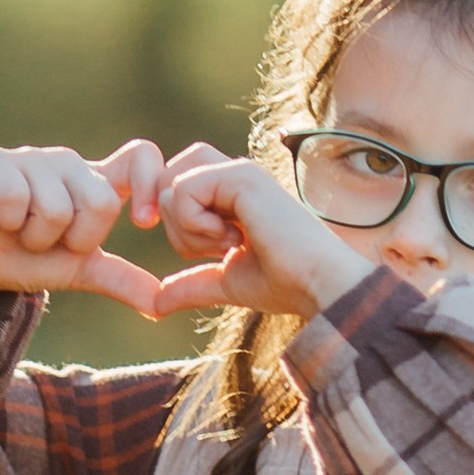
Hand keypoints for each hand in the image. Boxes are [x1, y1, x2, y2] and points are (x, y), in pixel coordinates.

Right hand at [0, 141, 171, 320]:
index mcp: (95, 183)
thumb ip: (120, 279)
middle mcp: (68, 163)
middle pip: (100, 200)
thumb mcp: (78, 272)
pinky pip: (17, 197)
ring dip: (36, 237)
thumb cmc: (26, 259)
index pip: (140, 157)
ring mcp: (31, 158)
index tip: (143, 222)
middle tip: (50, 241)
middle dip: (75, 239)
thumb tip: (162, 303)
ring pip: (56, 207)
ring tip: (20, 232)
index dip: (149, 185)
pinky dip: (7, 222)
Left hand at [148, 146, 373, 323]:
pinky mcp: (241, 175)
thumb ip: (192, 285)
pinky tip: (233, 239)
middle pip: (168, 178)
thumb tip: (155, 303)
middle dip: (173, 223)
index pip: (178, 185)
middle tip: (214, 248)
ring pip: (171, 184)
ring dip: (187, 226)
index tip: (198, 252)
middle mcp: (234, 175)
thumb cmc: (285, 284)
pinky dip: (195, 224)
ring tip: (228, 244)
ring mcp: (239, 171)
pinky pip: (184, 190)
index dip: (173, 218)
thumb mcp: (227, 283)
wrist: (317, 285)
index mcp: (232, 194)